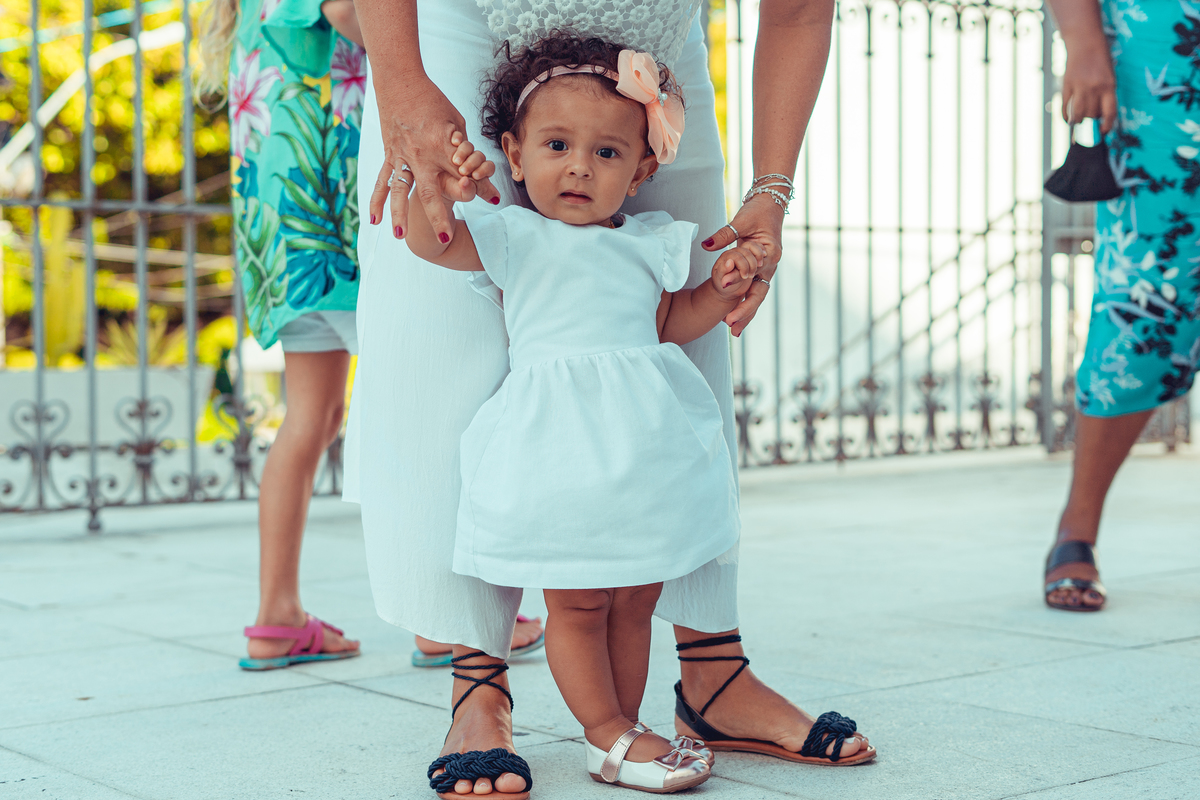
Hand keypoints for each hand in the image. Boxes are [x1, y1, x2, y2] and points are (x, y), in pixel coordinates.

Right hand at [367, 79, 500, 241]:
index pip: (465, 171)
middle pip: (432, 191)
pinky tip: (373, 219)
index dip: (481, 185)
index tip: (495, 198)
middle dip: (438, 217)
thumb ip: (464, 146)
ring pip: (400, 191)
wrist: (399, 80)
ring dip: (400, 214)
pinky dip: (377, 200)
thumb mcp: (456, 120)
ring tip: (402, 236)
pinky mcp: (389, 154)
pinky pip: (382, 181)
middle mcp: (422, 154)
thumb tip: (475, 168)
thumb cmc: (433, 99)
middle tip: (445, 238)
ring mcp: (402, 156)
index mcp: (443, 143)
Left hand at [701, 193, 783, 335]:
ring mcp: (767, 269)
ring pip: (757, 296)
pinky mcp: (761, 269)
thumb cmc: (757, 210)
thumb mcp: (740, 221)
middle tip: (731, 327)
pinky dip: (746, 304)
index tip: (722, 291)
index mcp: (770, 253)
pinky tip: (737, 318)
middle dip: (746, 312)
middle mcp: (771, 264)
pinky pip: (754, 290)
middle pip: (759, 294)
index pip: (754, 275)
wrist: (771, 202)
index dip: (740, 286)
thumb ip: (723, 235)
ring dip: (747, 314)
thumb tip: (706, 245)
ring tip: (734, 332)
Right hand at [1061, 41, 1116, 132]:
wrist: (1085, 42)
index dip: (1107, 125)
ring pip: (1078, 114)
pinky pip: (1065, 106)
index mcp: (1109, 85)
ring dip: (1079, 120)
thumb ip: (1105, 93)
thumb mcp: (1109, 75)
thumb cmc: (1100, 59)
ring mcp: (1079, 87)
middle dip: (1092, 119)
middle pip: (1093, 114)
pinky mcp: (1067, 85)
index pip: (1110, 112)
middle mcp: (1095, 88)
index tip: (1104, 131)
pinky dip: (1065, 116)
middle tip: (1091, 118)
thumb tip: (1099, 114)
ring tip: (1079, 121)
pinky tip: (1067, 118)